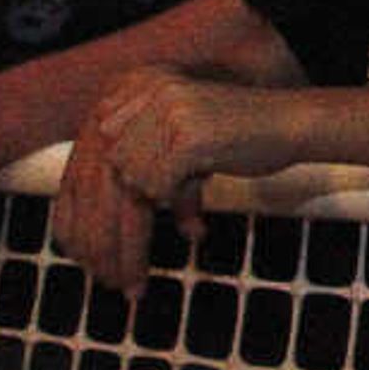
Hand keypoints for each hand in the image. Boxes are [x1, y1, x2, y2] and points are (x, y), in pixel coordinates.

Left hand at [52, 68, 245, 295]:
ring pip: (128, 192)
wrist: (291, 120)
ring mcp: (162, 111)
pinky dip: (174, 213)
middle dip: (101, 239)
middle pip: (101, 181)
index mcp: (128, 89)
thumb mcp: (175, 143)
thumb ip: (136, 164)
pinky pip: (160, 190)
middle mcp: (138, 93)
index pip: (83, 163)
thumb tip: (93, 225)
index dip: (76, 215)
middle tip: (106, 280)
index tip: (79, 257)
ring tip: (141, 273)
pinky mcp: (185, 134)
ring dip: (135, 241)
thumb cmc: (235, 138)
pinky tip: (195, 231)